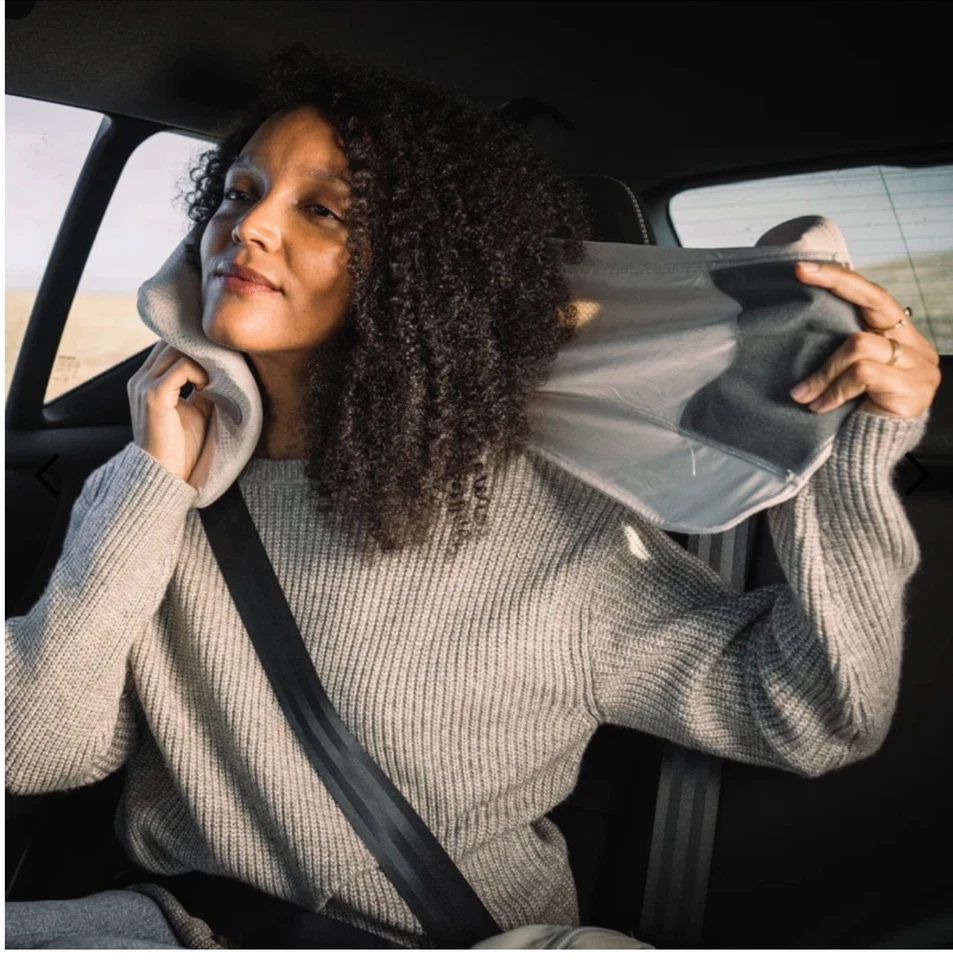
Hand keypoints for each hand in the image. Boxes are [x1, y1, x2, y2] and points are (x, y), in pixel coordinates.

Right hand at [128, 339, 213, 486]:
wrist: (166, 476)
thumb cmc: (182, 447)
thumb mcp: (197, 409)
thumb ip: (202, 386)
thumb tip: (222, 367)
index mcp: (147, 380)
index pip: (168, 345)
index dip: (195, 345)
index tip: (220, 356)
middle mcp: (141, 378)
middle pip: (172, 342)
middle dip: (200, 348)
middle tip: (224, 360)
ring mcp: (143, 385)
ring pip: (176, 349)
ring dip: (203, 359)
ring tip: (217, 378)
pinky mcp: (153, 396)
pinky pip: (181, 367)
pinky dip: (200, 373)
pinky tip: (209, 389)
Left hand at [789, 261, 940, 419]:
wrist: (868, 457)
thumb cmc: (852, 414)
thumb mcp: (844, 374)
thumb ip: (839, 349)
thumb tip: (797, 326)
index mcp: (898, 336)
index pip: (872, 296)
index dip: (841, 279)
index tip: (803, 268)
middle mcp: (914, 345)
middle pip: (876, 301)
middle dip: (836, 283)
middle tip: (801, 274)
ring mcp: (918, 366)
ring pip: (858, 345)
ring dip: (823, 371)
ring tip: (803, 394)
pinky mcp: (912, 388)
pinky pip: (862, 374)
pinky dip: (834, 389)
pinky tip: (821, 406)